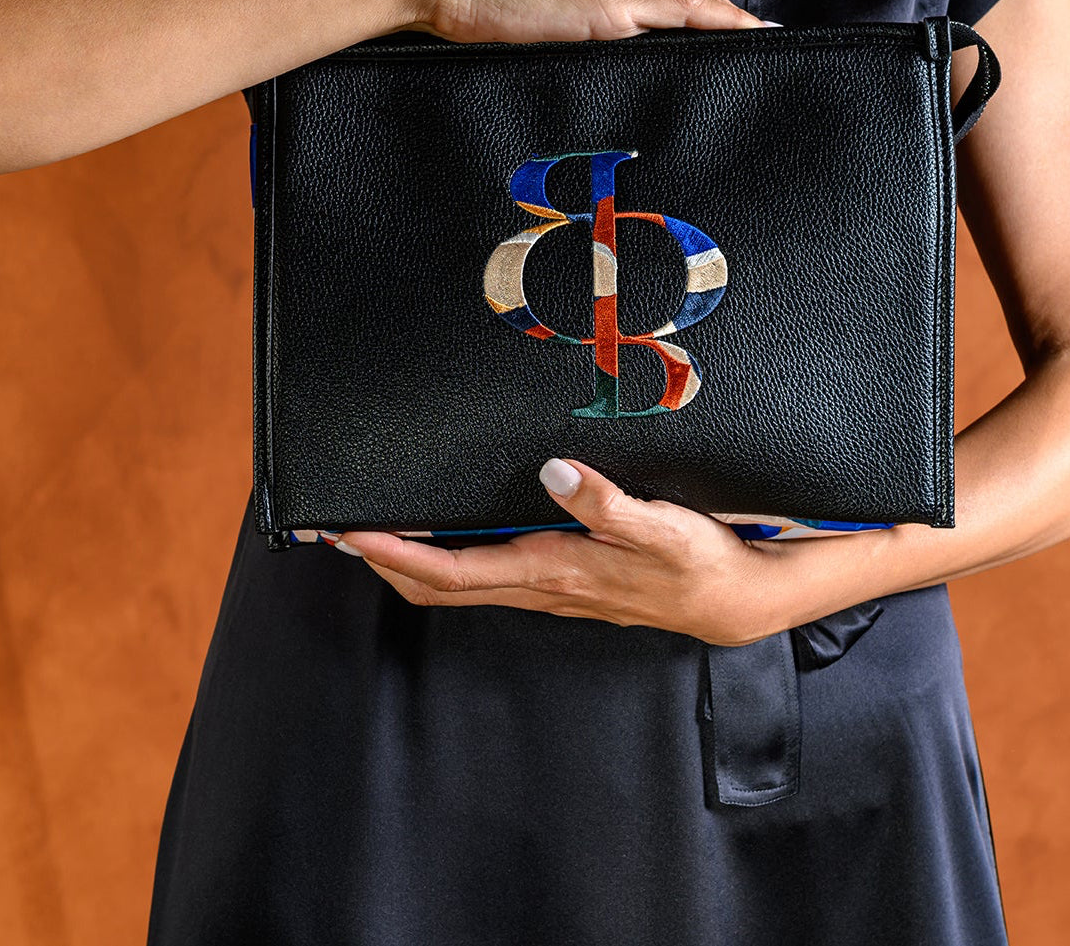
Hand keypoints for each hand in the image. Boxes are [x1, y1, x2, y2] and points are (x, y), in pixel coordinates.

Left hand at [302, 458, 807, 645]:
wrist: (731, 599)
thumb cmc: (696, 563)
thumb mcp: (658, 527)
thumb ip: (603, 501)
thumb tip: (552, 471)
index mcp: (553, 569)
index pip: (452, 570)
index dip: (397, 555)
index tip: (353, 534)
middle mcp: (541, 584)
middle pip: (439, 586)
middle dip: (385, 563)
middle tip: (338, 531)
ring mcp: (549, 587)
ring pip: (459, 584)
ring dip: (411, 562)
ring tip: (378, 531)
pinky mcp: (562, 580)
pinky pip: (486, 577)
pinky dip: (448, 561)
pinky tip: (447, 537)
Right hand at [399, 0, 776, 43]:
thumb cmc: (488, 12)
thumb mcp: (548, 27)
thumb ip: (586, 41)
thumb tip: (613, 75)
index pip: (678, 2)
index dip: (717, 22)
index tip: (749, 42)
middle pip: (698, 2)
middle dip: (738, 26)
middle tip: (778, 51)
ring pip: (697, 5)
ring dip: (737, 26)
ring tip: (774, 49)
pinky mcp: (609, 9)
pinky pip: (678, 16)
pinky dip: (716, 26)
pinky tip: (741, 41)